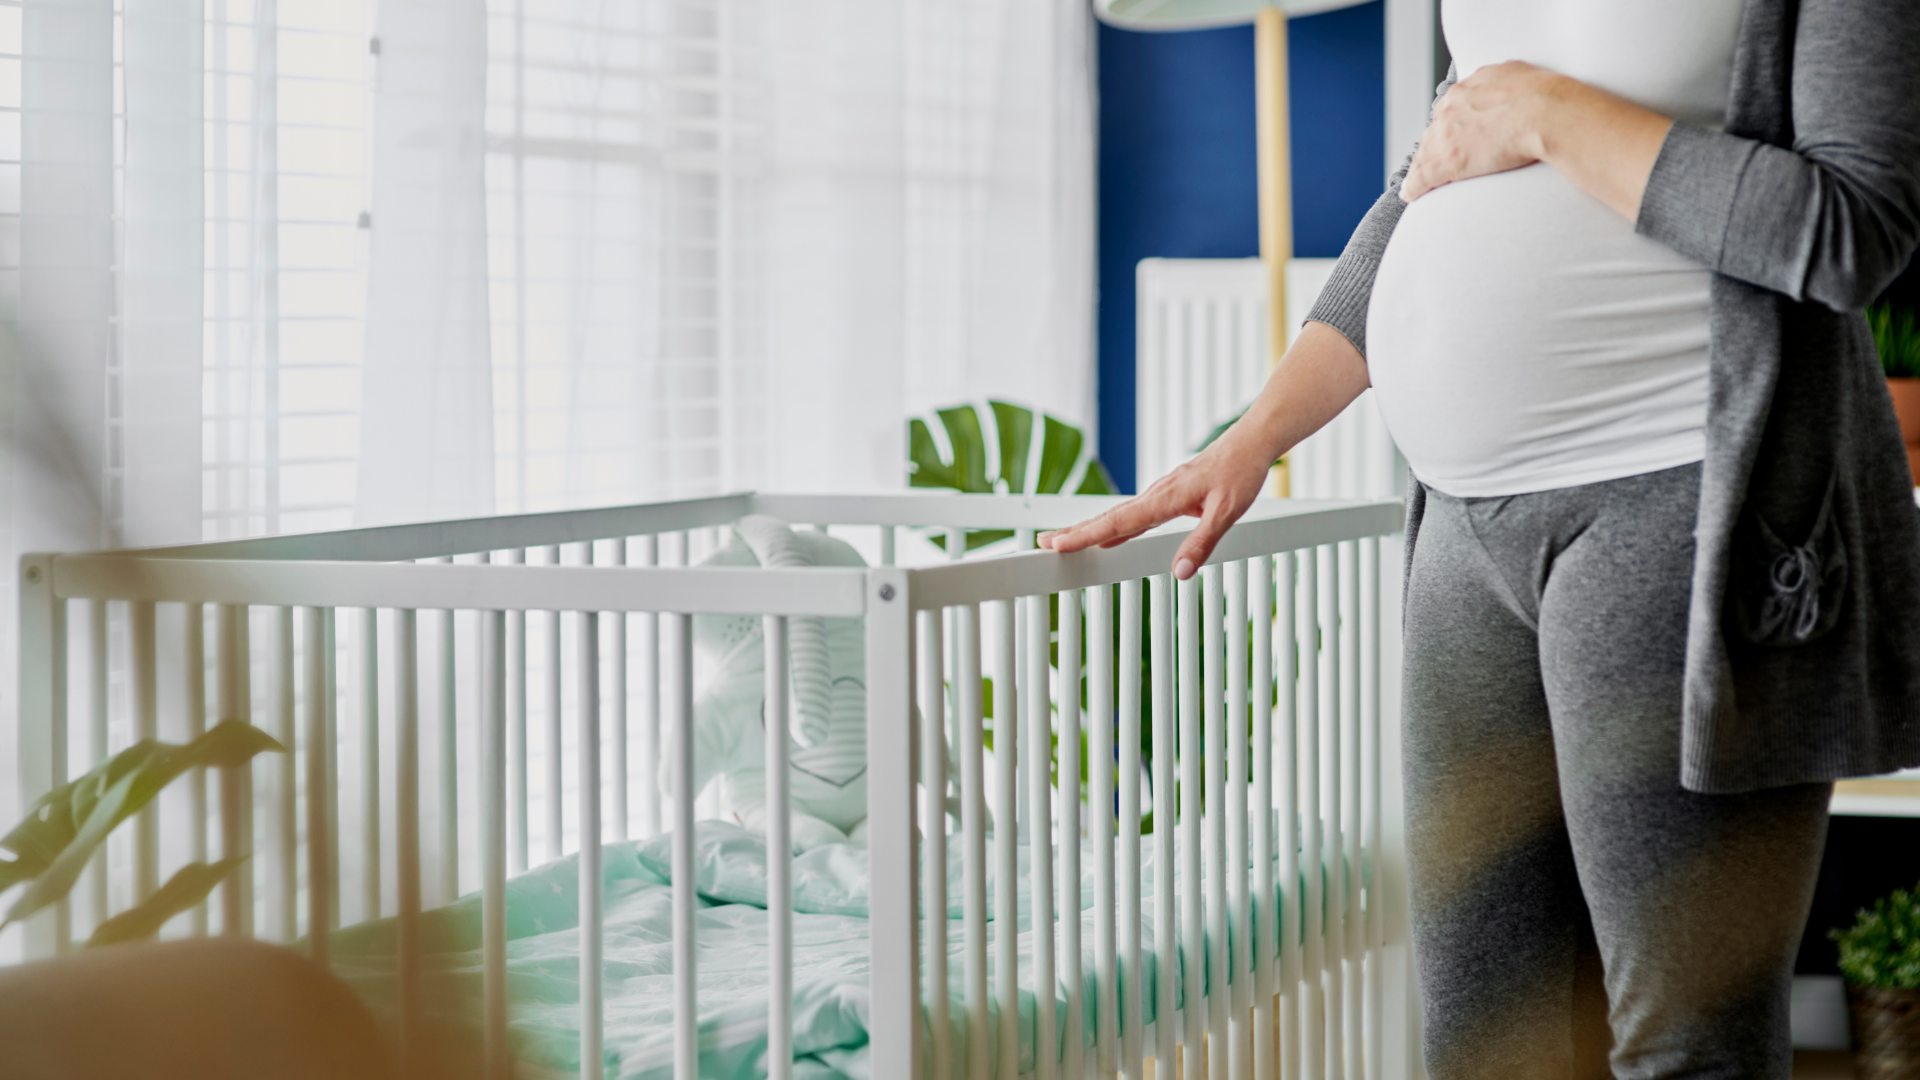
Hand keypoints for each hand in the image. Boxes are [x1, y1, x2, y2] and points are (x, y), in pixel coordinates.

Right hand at [1038, 428, 1274, 580]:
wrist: (1251, 442)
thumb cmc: (1240, 473)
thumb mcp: (1227, 512)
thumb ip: (1202, 543)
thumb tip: (1179, 573)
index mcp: (1165, 498)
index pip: (1117, 522)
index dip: (1086, 535)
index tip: (1058, 543)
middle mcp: (1156, 494)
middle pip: (1108, 518)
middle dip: (1075, 532)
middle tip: (1044, 544)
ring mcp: (1160, 494)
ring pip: (1118, 515)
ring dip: (1090, 529)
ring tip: (1065, 542)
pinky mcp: (1168, 495)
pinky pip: (1134, 514)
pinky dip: (1114, 526)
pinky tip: (1110, 538)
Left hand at [1401, 61, 1563, 202]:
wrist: (1547, 112)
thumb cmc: (1545, 96)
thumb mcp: (1518, 76)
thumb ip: (1504, 83)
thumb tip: (1508, 86)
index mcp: (1467, 89)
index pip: (1448, 112)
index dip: (1449, 128)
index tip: (1453, 138)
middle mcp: (1451, 108)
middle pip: (1433, 132)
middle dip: (1435, 147)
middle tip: (1440, 161)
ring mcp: (1446, 134)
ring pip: (1425, 154)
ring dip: (1422, 168)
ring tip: (1420, 182)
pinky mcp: (1447, 160)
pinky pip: (1422, 177)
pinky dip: (1414, 187)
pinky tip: (1411, 194)